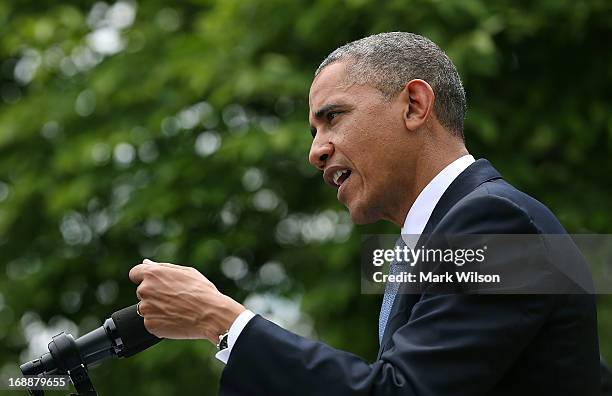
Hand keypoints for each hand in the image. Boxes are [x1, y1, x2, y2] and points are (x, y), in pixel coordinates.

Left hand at [128, 259, 245, 342]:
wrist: (210, 315)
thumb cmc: (202, 291)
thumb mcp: (186, 272)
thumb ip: (163, 267)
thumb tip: (146, 263)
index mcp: (153, 274)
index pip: (135, 273)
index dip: (144, 277)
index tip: (154, 283)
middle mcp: (145, 290)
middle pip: (142, 291)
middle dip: (154, 294)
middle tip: (174, 298)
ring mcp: (146, 308)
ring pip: (147, 307)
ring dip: (157, 309)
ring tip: (177, 309)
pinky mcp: (149, 324)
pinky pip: (151, 322)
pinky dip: (160, 322)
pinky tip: (175, 319)